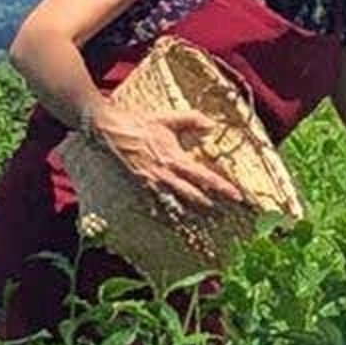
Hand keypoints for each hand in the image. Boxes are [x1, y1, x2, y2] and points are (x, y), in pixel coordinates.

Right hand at [87, 103, 242, 213]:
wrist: (108, 131)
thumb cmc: (137, 124)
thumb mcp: (167, 118)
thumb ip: (192, 120)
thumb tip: (212, 125)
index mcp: (175, 159)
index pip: (204, 177)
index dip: (222, 188)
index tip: (237, 197)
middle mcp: (164, 177)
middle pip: (193, 198)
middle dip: (211, 209)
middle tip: (226, 218)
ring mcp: (150, 186)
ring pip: (175, 207)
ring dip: (191, 216)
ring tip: (206, 226)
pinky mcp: (138, 189)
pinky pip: (155, 208)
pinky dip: (166, 217)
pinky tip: (175, 224)